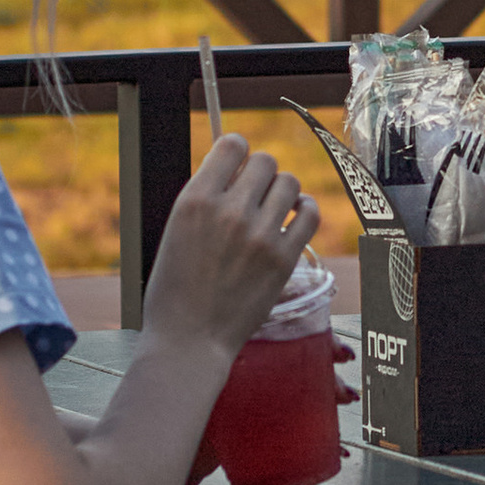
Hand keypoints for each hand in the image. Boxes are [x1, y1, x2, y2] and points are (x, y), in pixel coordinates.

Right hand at [141, 133, 318, 360]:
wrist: (189, 340)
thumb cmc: (174, 289)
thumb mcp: (175, 231)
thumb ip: (205, 198)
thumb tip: (234, 169)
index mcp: (195, 200)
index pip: (232, 144)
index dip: (237, 151)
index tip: (237, 165)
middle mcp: (230, 211)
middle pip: (265, 161)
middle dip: (260, 172)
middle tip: (253, 192)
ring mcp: (261, 235)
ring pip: (290, 182)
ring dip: (282, 189)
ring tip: (272, 206)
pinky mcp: (284, 259)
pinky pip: (310, 213)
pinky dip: (305, 208)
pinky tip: (294, 216)